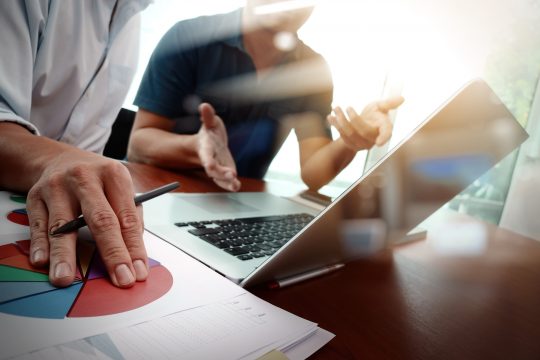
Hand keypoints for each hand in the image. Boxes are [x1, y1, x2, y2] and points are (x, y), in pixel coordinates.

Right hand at [27, 149, 147, 287]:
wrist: (61, 159)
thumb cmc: (98, 181)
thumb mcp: (120, 188)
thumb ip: (130, 217)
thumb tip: (134, 254)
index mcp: (114, 174)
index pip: (127, 217)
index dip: (134, 248)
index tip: (138, 272)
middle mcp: (85, 178)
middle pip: (101, 220)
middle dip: (112, 253)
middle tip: (120, 278)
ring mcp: (58, 186)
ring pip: (63, 225)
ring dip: (64, 255)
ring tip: (65, 279)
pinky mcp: (35, 196)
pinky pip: (38, 224)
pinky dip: (39, 245)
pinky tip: (42, 261)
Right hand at [197, 103, 240, 191]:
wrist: (209, 145)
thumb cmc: (209, 134)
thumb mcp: (210, 123)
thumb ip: (207, 116)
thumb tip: (204, 105)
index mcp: (206, 149)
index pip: (205, 156)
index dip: (208, 160)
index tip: (209, 165)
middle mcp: (210, 160)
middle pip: (212, 170)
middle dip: (220, 173)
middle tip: (231, 175)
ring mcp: (217, 168)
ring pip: (219, 178)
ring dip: (226, 182)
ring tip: (235, 185)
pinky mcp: (224, 172)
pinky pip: (226, 181)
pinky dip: (231, 185)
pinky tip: (236, 186)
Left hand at [327, 96, 403, 150]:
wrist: (363, 124)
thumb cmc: (374, 114)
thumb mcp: (381, 106)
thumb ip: (389, 103)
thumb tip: (402, 98)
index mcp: (384, 128)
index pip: (387, 133)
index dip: (384, 138)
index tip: (379, 143)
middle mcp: (374, 138)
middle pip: (363, 131)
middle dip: (353, 119)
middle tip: (346, 107)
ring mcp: (362, 144)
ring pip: (350, 134)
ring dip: (341, 121)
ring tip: (335, 108)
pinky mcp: (352, 145)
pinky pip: (342, 136)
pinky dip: (335, 126)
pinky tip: (330, 116)